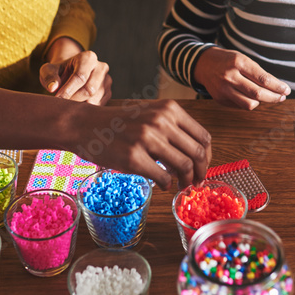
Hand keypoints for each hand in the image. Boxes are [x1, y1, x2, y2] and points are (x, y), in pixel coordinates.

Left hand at [39, 37, 111, 105]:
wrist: (70, 73)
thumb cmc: (59, 71)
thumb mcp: (49, 70)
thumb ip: (49, 76)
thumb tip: (53, 88)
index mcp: (88, 57)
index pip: (80, 76)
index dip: (68, 90)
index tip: (57, 99)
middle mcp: (101, 67)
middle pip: (90, 89)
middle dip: (74, 99)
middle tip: (61, 105)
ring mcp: (106, 80)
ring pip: (95, 99)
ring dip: (79, 106)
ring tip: (67, 106)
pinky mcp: (108, 92)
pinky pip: (98, 105)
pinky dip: (86, 109)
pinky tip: (75, 107)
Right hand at [71, 99, 211, 189]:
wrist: (86, 125)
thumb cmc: (120, 123)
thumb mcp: (151, 114)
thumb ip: (174, 128)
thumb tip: (198, 155)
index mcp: (169, 109)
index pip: (203, 136)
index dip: (207, 157)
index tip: (202, 167)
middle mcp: (161, 120)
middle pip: (197, 153)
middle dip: (200, 172)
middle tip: (195, 182)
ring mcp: (147, 138)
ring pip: (184, 166)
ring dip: (185, 181)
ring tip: (180, 186)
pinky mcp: (133, 157)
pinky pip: (163, 177)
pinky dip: (166, 185)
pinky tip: (162, 184)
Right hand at [193, 47, 289, 109]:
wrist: (203, 64)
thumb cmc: (228, 60)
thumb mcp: (242, 59)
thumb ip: (257, 73)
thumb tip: (277, 87)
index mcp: (238, 62)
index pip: (263, 79)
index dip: (277, 86)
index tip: (286, 90)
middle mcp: (230, 76)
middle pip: (258, 93)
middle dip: (274, 97)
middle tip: (282, 97)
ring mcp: (223, 89)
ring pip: (249, 104)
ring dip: (262, 102)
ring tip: (267, 97)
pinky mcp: (219, 99)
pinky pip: (240, 106)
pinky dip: (248, 102)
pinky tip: (251, 97)